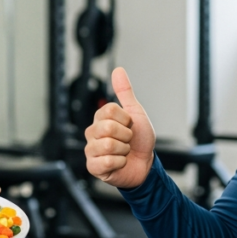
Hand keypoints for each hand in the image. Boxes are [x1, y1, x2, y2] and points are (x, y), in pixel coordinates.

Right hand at [84, 67, 155, 188]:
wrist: (145, 165)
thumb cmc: (140, 140)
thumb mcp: (135, 113)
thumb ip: (125, 92)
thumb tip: (118, 70)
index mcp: (100, 118)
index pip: (109, 110)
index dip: (125, 119)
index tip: (129, 125)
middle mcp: (92, 132)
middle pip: (108, 127)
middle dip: (126, 136)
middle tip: (127, 140)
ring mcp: (91, 150)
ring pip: (108, 145)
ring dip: (124, 150)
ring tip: (123, 152)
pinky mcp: (93, 166)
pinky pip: (107, 161)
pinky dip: (120, 163)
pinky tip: (119, 163)